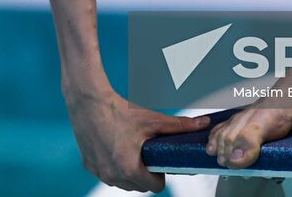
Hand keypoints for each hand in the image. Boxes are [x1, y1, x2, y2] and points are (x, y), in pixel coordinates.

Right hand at [66, 88, 209, 191]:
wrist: (89, 103)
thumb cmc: (119, 111)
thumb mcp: (152, 119)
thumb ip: (179, 126)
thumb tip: (202, 124)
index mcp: (129, 168)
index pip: (154, 188)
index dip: (161, 176)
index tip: (161, 163)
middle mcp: (112, 175)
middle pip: (138, 187)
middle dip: (146, 174)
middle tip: (149, 154)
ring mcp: (99, 173)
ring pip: (122, 183)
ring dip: (130, 173)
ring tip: (134, 150)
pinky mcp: (89, 167)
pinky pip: (107, 174)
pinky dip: (115, 167)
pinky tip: (118, 148)